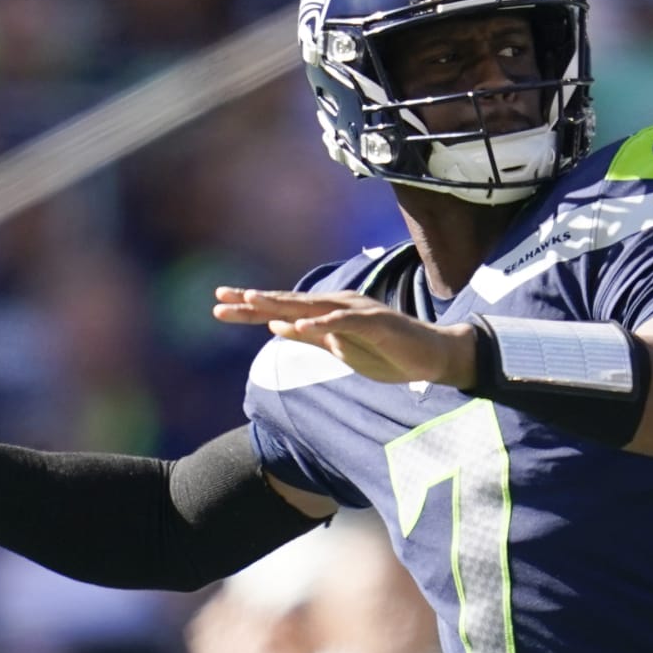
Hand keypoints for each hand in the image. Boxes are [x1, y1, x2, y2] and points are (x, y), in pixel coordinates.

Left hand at [213, 287, 477, 386]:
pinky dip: (321, 323)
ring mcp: (356, 312)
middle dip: (253, 300)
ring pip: (311, 306)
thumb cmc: (389, 353)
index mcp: (328, 313)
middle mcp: (338, 305)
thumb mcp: (341, 350)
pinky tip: (299, 325)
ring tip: (250, 301)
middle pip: (289, 302)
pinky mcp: (375, 323)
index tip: (220, 305)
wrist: (433, 356)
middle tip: (220, 297)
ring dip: (280, 304)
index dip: (251, 307)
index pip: (283, 310)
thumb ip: (311, 337)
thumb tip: (276, 326)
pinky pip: (343, 323)